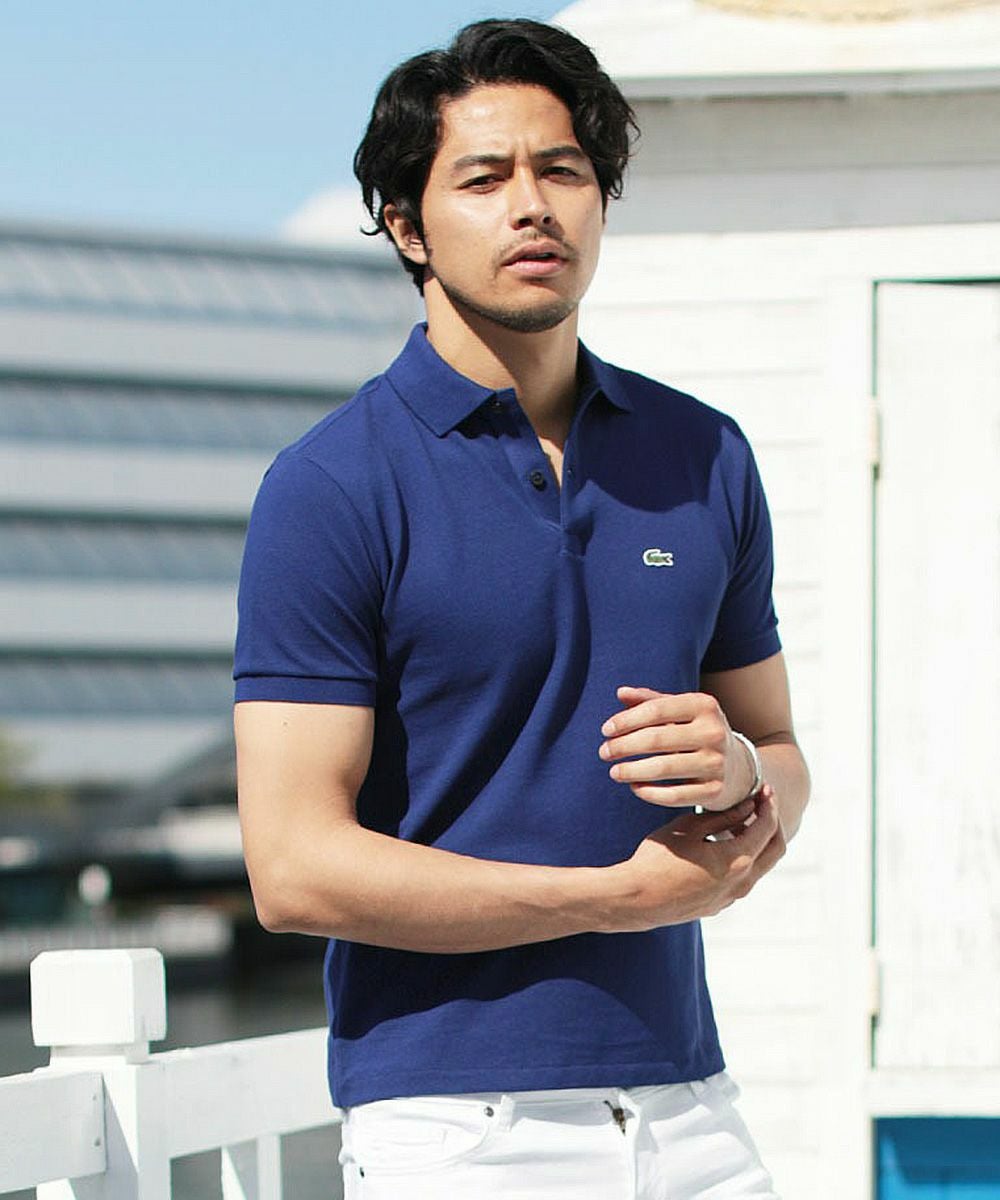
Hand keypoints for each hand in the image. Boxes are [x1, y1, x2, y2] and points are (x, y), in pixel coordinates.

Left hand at [600, 685, 756, 810]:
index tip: (605, 730)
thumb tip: (620, 692)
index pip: (656, 710)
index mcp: (704, 705)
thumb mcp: (681, 711)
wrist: (738, 766)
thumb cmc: (697, 732)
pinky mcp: (715, 791)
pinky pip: (674, 796)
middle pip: (656, 739)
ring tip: (614, 772)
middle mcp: (714, 732)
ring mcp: (717, 763)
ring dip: (631, 771)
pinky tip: (635, 788)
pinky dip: (649, 793)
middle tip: (604, 752)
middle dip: (623, 746)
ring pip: (663, 769)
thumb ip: (650, 700)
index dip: (626, 720)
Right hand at [610, 787, 784, 931]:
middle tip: (763, 801)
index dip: (769, 804)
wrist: (636, 899)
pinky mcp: (719, 904)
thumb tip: (747, 806)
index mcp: (737, 861)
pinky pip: (742, 878)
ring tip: (740, 819)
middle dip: (774, 822)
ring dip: (758, 841)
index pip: (767, 827)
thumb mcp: (688, 828)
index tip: (763, 788)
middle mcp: (742, 883)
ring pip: (761, 865)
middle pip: (776, 850)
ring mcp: (731, 897)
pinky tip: (724, 843)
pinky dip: (744, 857)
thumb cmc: (657, 859)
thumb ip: (722, 816)